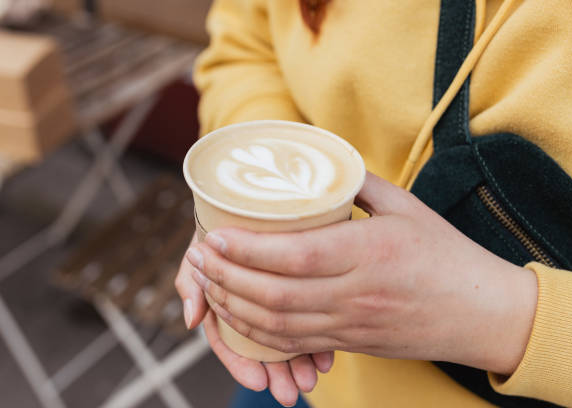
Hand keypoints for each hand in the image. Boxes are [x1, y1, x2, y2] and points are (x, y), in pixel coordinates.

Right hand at [175, 233, 333, 406]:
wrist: (254, 194)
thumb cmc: (223, 220)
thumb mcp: (202, 246)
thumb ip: (191, 280)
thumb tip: (191, 321)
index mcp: (226, 297)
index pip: (229, 339)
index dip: (240, 363)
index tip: (258, 381)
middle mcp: (250, 301)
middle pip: (261, 345)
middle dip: (274, 372)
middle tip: (289, 393)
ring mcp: (275, 296)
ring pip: (285, 336)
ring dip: (296, 362)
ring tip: (311, 379)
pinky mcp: (301, 285)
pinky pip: (307, 316)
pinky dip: (316, 338)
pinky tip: (327, 354)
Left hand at [187, 172, 538, 375]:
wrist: (481, 313)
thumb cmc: (447, 255)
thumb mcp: (407, 207)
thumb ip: (360, 183)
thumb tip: (323, 163)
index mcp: (368, 253)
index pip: (292, 256)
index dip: (244, 249)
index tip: (213, 235)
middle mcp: (354, 294)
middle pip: (273, 294)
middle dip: (225, 277)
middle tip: (199, 257)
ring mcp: (350, 325)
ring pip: (276, 325)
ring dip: (234, 306)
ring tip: (208, 285)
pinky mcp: (351, 343)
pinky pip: (294, 344)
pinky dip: (258, 333)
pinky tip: (239, 316)